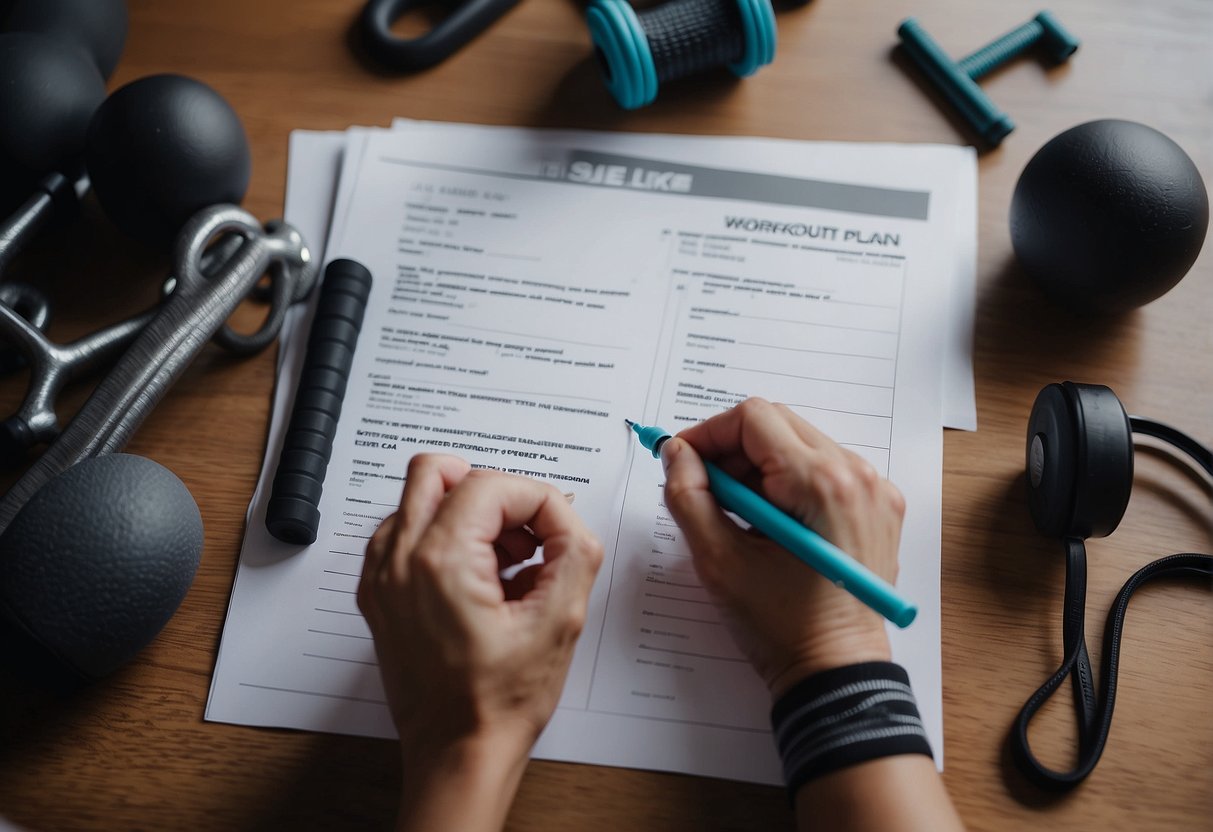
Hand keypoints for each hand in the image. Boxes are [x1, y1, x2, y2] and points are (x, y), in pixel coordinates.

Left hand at [358, 454, 601, 829]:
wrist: (457, 753)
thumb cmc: (496, 703)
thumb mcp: (559, 622)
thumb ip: (575, 552)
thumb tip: (569, 520)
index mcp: (439, 562)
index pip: (493, 484)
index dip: (539, 501)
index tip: (558, 533)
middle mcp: (398, 561)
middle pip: (438, 471)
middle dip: (494, 491)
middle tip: (525, 531)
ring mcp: (381, 577)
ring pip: (418, 499)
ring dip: (467, 512)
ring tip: (506, 560)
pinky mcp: (379, 594)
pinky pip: (405, 534)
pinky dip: (444, 537)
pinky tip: (479, 578)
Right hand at [661, 398, 903, 697]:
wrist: (837, 672)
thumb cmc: (782, 627)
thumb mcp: (719, 560)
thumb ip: (689, 496)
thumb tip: (676, 453)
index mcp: (822, 483)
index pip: (754, 418)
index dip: (708, 433)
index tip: (681, 460)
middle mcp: (858, 475)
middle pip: (779, 424)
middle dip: (732, 449)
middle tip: (705, 488)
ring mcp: (875, 490)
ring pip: (801, 443)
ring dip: (760, 466)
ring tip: (738, 513)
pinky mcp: (879, 507)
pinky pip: (826, 468)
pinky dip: (790, 482)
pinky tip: (771, 522)